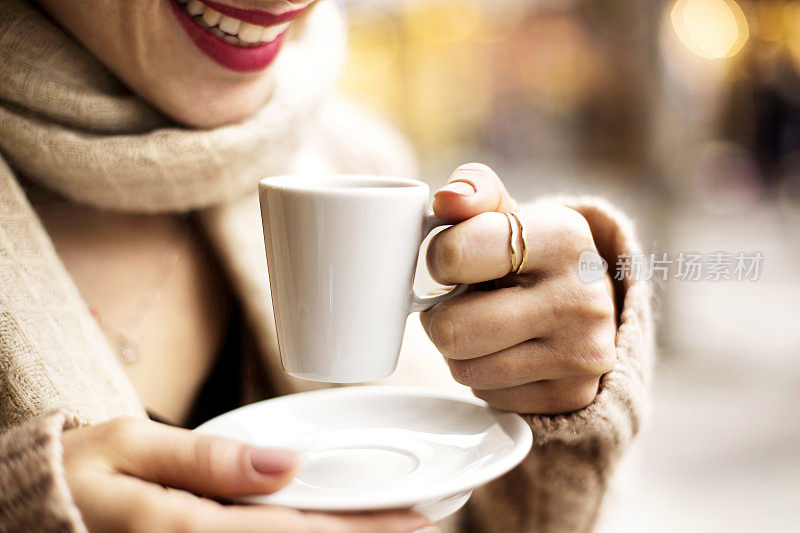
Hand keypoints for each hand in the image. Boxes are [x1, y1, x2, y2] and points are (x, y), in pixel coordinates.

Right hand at [63, 417, 433, 532]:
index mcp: (185, 529)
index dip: (358, 530)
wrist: (29, 518)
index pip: (292, 531)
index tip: (414, 522)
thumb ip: (205, 458)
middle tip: (424, 531)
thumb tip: (280, 463)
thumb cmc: (75, 478)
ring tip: (393, 532)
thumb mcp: (127, 448)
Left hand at [421, 163, 616, 414]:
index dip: (438, 259)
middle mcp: (582, 297)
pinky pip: (486, 395)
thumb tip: (447, 199)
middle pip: (450, 329)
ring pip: (462, 368)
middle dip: (440, 315)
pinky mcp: (572, 396)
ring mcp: (582, 353)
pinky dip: (484, 376)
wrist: (588, 305)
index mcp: (563, 236)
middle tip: (461, 302)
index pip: (453, 255)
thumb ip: (473, 190)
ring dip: (459, 350)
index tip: (453, 259)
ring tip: (488, 325)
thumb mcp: (506, 212)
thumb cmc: (527, 252)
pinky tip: (509, 352)